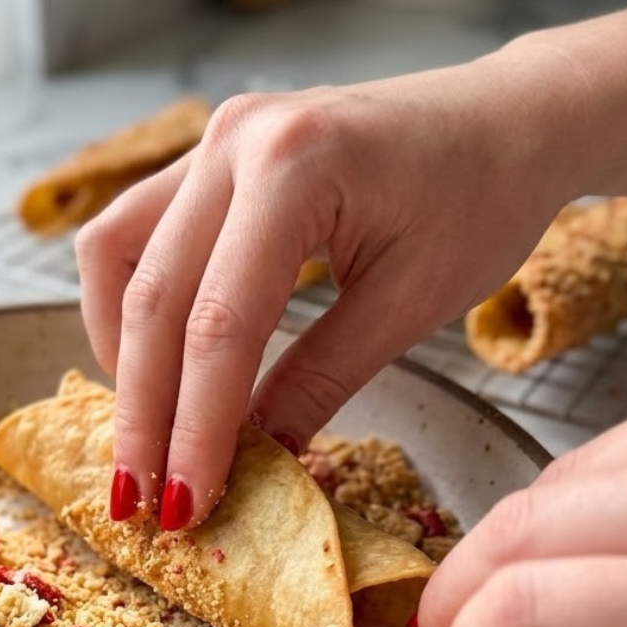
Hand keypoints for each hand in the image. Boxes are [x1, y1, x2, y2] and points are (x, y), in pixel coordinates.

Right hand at [76, 60, 573, 527]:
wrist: (510, 120)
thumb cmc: (484, 201)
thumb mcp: (410, 304)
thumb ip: (317, 382)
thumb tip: (250, 460)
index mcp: (298, 166)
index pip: (221, 323)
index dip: (196, 427)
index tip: (185, 507)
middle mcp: (236, 140)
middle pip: (155, 298)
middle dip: (143, 411)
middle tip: (140, 497)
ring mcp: (212, 139)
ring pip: (116, 257)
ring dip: (118, 351)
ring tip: (141, 429)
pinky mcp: (206, 155)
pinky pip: (132, 231)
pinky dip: (126, 301)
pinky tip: (147, 357)